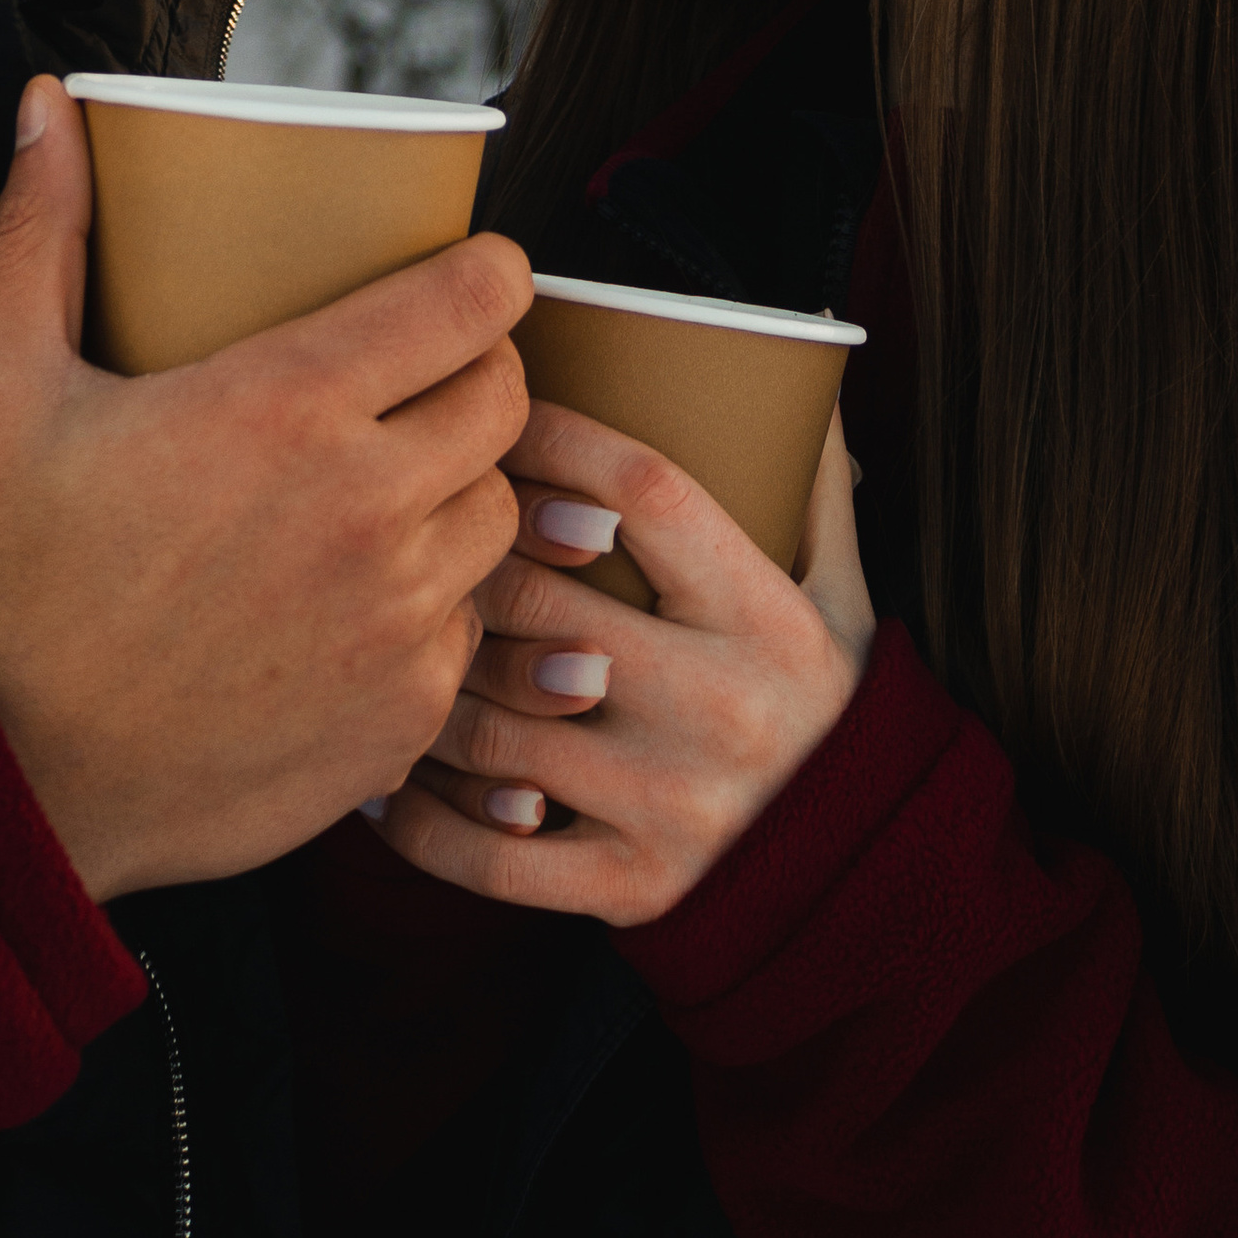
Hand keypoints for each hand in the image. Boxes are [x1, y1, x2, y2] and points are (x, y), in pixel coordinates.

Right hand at [0, 77, 530, 902]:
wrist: (21, 776)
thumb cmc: (14, 576)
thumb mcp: (3, 389)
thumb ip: (39, 234)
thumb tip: (48, 104)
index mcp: (286, 404)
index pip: (474, 297)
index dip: (487, 272)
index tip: (463, 274)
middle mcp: (367, 504)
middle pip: (509, 396)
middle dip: (479, 369)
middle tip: (417, 376)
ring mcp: (399, 615)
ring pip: (503, 509)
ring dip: (464, 484)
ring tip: (391, 483)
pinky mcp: (408, 709)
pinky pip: (470, 623)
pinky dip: (435, 601)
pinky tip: (362, 596)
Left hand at [371, 393, 873, 925]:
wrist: (870, 877)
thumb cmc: (828, 705)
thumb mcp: (841, 591)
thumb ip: (809, 480)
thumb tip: (803, 348)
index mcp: (764, 614)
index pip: (642, 491)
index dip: (555, 437)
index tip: (495, 408)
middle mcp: (718, 706)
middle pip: (540, 598)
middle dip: (460, 554)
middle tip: (402, 524)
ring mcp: (668, 804)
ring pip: (495, 722)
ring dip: (419, 678)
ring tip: (367, 638)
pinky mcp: (632, 890)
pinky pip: (490, 855)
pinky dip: (419, 820)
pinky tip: (380, 781)